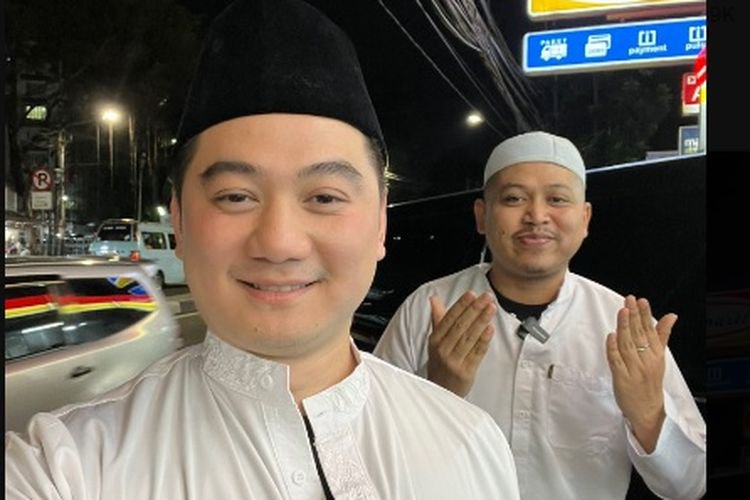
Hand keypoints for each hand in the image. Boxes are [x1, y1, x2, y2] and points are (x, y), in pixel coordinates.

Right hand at [427, 291, 494, 396]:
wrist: (440, 391)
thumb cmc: (440, 364)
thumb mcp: (435, 341)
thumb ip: (438, 318)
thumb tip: (434, 299)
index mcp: (435, 339)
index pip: (449, 318)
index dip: (461, 305)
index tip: (472, 294)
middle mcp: (443, 349)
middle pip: (460, 326)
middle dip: (474, 309)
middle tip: (487, 297)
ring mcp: (454, 361)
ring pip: (469, 337)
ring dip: (481, 321)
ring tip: (491, 308)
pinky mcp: (465, 372)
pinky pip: (476, 353)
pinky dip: (483, 340)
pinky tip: (490, 329)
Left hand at [606, 295, 677, 452]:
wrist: (647, 410)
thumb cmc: (651, 381)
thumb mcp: (660, 357)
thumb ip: (662, 334)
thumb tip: (671, 315)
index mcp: (656, 354)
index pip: (650, 330)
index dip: (645, 314)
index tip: (641, 300)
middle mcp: (646, 360)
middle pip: (639, 335)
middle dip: (634, 316)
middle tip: (629, 300)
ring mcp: (633, 369)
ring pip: (628, 345)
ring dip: (624, 327)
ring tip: (622, 311)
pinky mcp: (621, 378)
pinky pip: (616, 361)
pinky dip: (613, 348)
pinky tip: (611, 336)